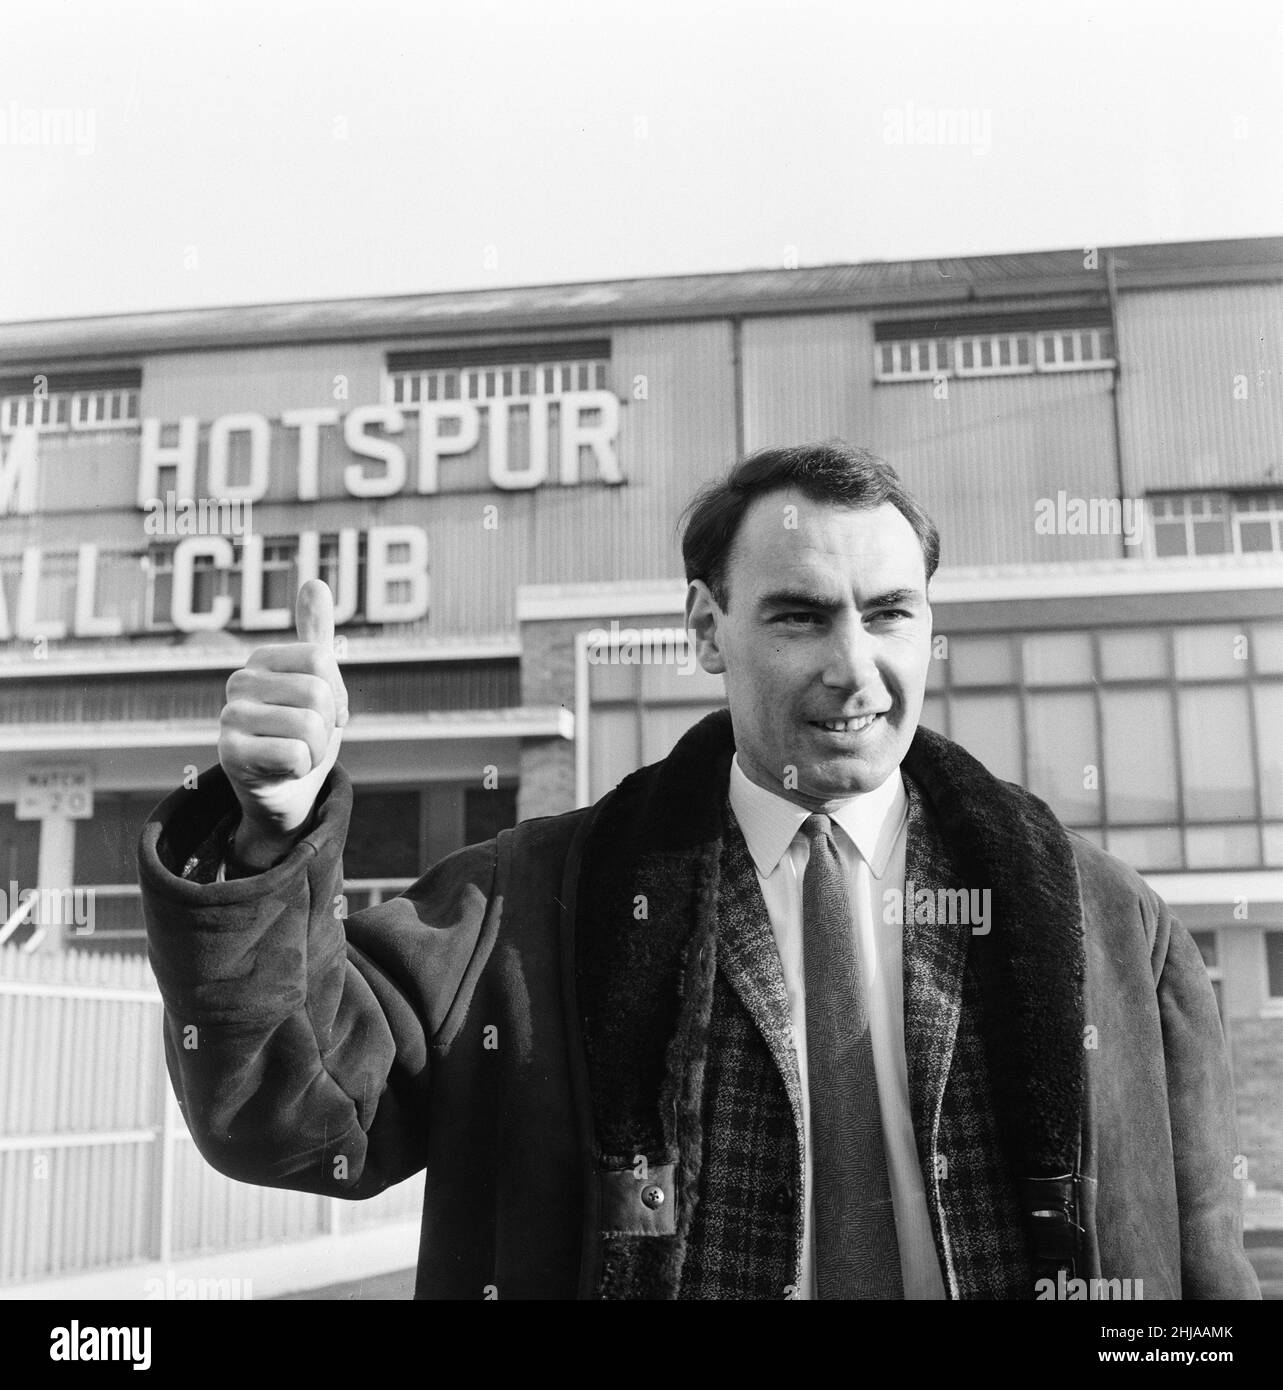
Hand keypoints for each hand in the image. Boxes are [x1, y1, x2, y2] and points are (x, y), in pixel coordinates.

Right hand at [218, 579, 349, 867]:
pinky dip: (301, 769)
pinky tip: (283, 771)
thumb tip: (315, 582)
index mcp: (261, 659)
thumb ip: (315, 636)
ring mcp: (229, 718)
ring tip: (298, 754)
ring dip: (318, 750)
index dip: (337, 692)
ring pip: (310, 727)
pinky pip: (295, 755)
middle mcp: (238, 682)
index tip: (324, 710)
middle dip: (328, 725)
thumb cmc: (300, 733)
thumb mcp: (315, 684)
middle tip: (309, 738)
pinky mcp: (229, 756)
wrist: (281, 791)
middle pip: (318, 693)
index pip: (322, 659)